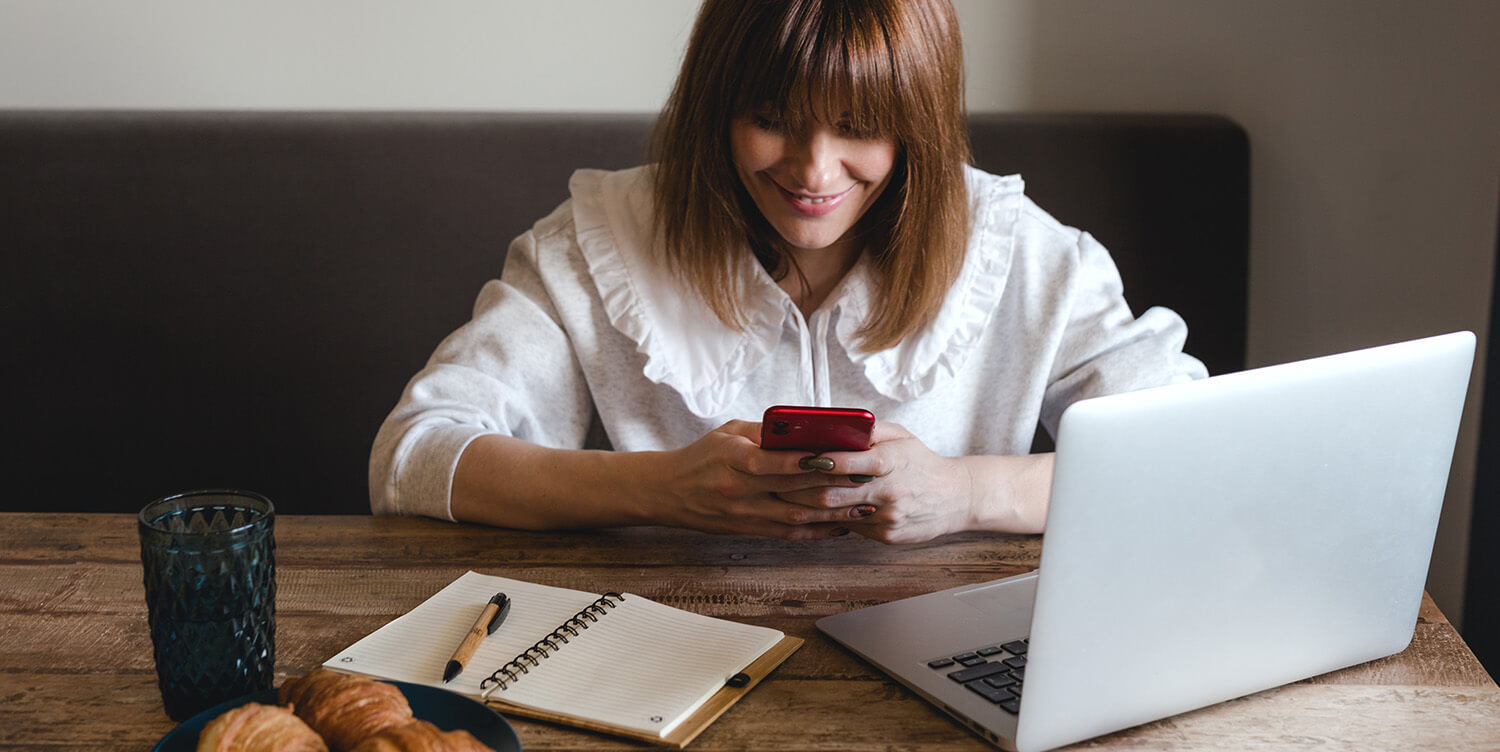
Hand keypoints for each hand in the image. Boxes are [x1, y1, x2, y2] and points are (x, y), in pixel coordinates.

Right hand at [648, 420, 864, 539]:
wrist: (668, 492)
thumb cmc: (702, 457)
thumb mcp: (728, 433)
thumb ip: (765, 432)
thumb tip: (807, 428)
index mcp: (733, 460)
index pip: (775, 461)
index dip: (809, 461)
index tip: (840, 454)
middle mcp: (740, 491)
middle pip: (794, 490)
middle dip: (835, 484)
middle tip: (868, 476)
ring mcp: (746, 515)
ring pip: (798, 517)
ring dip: (834, 512)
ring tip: (865, 503)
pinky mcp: (750, 531)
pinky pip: (790, 534)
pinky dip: (818, 530)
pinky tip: (842, 524)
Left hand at [774, 422, 983, 543]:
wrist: (957, 498)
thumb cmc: (921, 462)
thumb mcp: (902, 437)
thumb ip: (869, 431)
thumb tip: (831, 425)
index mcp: (894, 461)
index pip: (853, 462)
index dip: (823, 461)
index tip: (799, 456)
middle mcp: (891, 492)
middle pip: (835, 494)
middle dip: (801, 488)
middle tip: (775, 481)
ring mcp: (889, 518)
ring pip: (837, 515)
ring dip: (806, 507)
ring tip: (783, 496)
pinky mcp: (887, 537)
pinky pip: (850, 528)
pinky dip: (828, 519)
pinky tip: (810, 512)